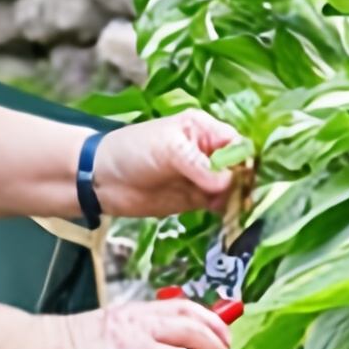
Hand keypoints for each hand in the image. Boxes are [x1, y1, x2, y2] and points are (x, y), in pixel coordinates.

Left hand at [92, 111, 244, 218]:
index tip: (249, 179)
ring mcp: (203, 178)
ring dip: (238, 200)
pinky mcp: (195, 200)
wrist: (100, 178)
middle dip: (247, 183)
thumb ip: (199, 165)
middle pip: (241, 168)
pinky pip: (219, 205)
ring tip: (238, 210)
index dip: (247, 161)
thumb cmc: (131, 151)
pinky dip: (226, 211)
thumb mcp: (168, 149)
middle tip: (245, 199)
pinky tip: (230, 217)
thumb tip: (228, 183)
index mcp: (205, 131)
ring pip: (233, 189)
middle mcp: (209, 153)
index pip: (239, 144)